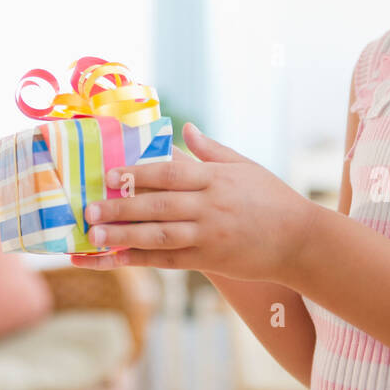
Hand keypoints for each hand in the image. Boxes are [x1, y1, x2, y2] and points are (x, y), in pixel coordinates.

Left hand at [69, 122, 320, 281]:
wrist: (301, 240)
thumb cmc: (271, 199)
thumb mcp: (245, 167)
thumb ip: (211, 150)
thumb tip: (184, 128)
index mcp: (215, 178)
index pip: (169, 173)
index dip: (137, 173)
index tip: (109, 174)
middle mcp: (209, 206)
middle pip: (157, 205)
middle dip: (120, 206)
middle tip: (88, 207)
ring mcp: (209, 235)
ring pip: (158, 235)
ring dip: (123, 235)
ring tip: (93, 235)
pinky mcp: (210, 260)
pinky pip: (168, 261)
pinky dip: (140, 259)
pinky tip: (115, 259)